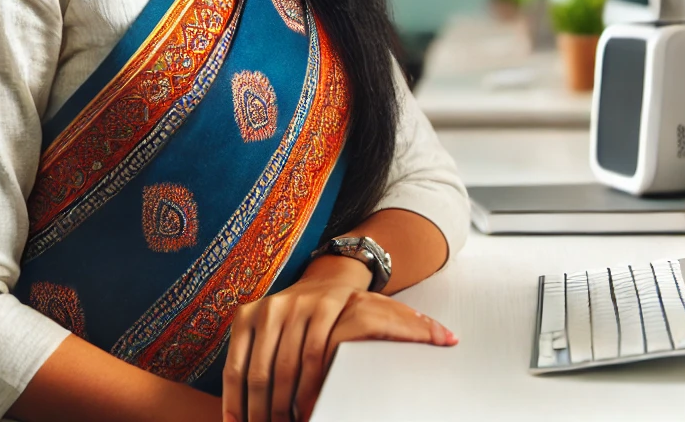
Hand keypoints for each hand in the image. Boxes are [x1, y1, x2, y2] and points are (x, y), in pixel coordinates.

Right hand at [221, 258, 455, 421]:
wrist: (330, 277)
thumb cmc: (361, 312)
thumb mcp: (389, 315)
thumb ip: (414, 330)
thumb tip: (450, 340)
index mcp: (340, 304)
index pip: (321, 356)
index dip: (317, 394)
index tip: (316, 417)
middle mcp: (303, 302)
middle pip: (288, 369)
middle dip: (286, 411)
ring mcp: (272, 307)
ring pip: (259, 370)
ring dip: (260, 412)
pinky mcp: (248, 313)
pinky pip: (235, 362)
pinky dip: (234, 398)